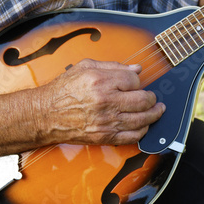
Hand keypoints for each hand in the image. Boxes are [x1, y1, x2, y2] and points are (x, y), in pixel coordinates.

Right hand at [38, 59, 165, 145]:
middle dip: (152, 98)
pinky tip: (145, 125)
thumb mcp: (85, 67)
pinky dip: (143, 131)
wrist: (45, 114)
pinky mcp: (105, 136)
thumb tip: (137, 68)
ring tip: (158, 110)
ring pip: (142, 119)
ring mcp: (107, 121)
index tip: (136, 83)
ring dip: (154, 114)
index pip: (134, 80)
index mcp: (101, 82)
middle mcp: (106, 102)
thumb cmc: (63, 90)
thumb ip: (113, 66)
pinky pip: (133, 136)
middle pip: (143, 100)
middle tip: (154, 98)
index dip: (138, 81)